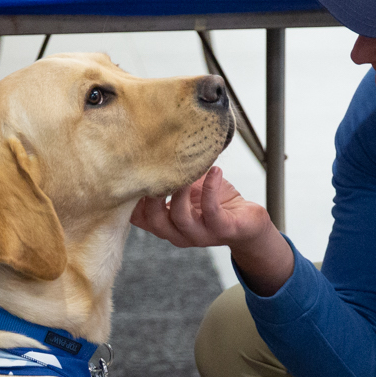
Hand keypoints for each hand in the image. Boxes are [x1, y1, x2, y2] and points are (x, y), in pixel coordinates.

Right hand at [130, 167, 292, 292]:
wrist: (247, 223)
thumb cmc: (214, 202)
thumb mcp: (187, 187)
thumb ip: (170, 174)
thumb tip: (153, 141)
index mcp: (165, 224)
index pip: (137, 217)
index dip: (129, 199)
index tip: (128, 172)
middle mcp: (177, 233)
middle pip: (154, 220)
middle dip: (150, 196)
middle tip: (153, 171)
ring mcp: (199, 235)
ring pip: (180, 217)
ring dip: (180, 191)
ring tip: (184, 170)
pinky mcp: (222, 229)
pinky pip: (212, 211)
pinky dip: (211, 188)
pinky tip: (215, 170)